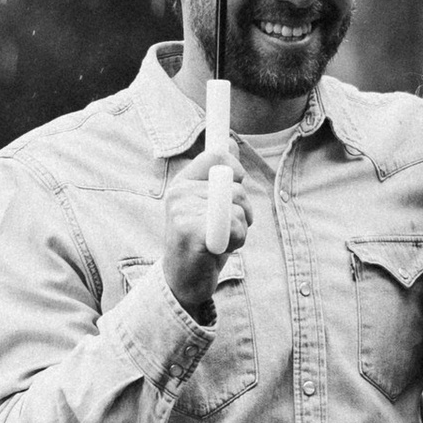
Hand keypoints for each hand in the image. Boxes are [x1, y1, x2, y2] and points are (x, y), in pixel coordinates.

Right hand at [160, 155, 249, 319]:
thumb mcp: (210, 203)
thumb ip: (219, 174)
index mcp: (183, 182)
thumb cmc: (202, 241)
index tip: (237, 181)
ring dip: (239, 230)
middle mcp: (179, 192)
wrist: (182, 281)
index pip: (218, 155)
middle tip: (225, 228)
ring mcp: (182, 212)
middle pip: (236, 187)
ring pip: (238, 209)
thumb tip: (229, 141)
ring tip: (219, 241)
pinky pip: (233, 227)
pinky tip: (218, 251)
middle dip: (243, 210)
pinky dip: (236, 241)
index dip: (235, 169)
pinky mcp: (190, 232)